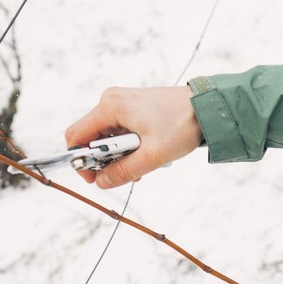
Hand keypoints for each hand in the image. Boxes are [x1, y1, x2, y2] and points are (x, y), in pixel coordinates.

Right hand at [64, 85, 202, 188]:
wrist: (206, 107)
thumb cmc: (181, 125)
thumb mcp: (151, 156)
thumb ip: (123, 172)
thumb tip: (101, 183)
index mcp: (110, 107)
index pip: (76, 136)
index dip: (80, 161)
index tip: (97, 179)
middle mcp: (111, 100)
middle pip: (90, 138)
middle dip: (104, 161)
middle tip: (126, 174)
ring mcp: (122, 102)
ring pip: (106, 137)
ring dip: (119, 156)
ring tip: (142, 165)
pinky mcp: (133, 106)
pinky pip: (119, 131)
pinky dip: (128, 147)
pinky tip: (146, 154)